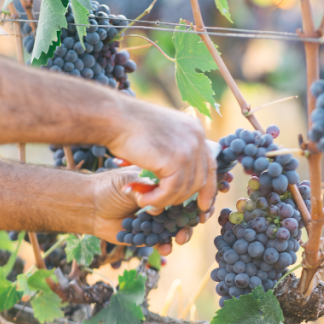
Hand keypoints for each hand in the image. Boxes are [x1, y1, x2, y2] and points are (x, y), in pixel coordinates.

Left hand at [87, 167, 216, 255]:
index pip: (186, 190)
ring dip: (182, 234)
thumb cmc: (109, 187)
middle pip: (185, 212)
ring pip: (176, 229)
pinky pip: (160, 242)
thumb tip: (162, 207)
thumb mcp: (131, 182)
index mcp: (161, 185)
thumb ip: (149, 191)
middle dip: (192, 220)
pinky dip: (164, 246)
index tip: (203, 206)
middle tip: (193, 225)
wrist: (89, 206)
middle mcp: (161, 202)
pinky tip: (164, 247)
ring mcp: (155, 220)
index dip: (198, 198)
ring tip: (180, 239)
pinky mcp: (146, 235)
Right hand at [104, 99, 217, 213]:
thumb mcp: (160, 135)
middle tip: (162, 206)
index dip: (207, 188)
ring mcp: (189, 149)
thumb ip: (173, 152)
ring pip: (183, 189)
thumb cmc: (128, 125)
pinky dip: (155, 200)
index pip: (209, 165)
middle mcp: (197, 138)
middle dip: (182, 198)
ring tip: (143, 200)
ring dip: (163, 200)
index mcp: (195, 130)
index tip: (203, 206)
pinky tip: (141, 199)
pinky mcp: (176, 161)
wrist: (115, 117)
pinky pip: (170, 191)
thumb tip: (179, 179)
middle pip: (199, 180)